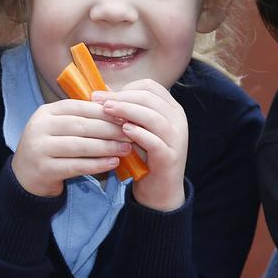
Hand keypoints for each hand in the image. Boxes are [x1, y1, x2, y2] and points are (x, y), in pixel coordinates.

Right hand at [10, 98, 132, 197]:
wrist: (25, 177)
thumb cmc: (51, 147)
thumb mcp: (60, 126)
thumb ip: (83, 115)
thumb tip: (116, 98)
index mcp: (45, 112)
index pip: (79, 107)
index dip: (103, 112)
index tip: (126, 116)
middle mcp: (39, 127)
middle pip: (81, 125)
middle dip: (109, 130)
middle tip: (130, 133)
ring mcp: (39, 148)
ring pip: (80, 146)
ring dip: (106, 147)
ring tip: (126, 149)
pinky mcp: (44, 169)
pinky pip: (76, 166)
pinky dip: (97, 164)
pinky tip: (113, 163)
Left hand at [94, 79, 187, 211]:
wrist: (160, 190)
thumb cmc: (145, 156)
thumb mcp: (137, 129)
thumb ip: (126, 111)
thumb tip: (100, 93)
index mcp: (171, 109)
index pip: (149, 87)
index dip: (125, 88)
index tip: (103, 95)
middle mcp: (178, 120)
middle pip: (149, 98)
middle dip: (121, 98)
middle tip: (99, 102)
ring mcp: (177, 139)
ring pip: (153, 117)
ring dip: (127, 111)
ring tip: (107, 111)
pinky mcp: (170, 157)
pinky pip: (155, 141)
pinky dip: (138, 134)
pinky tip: (123, 131)